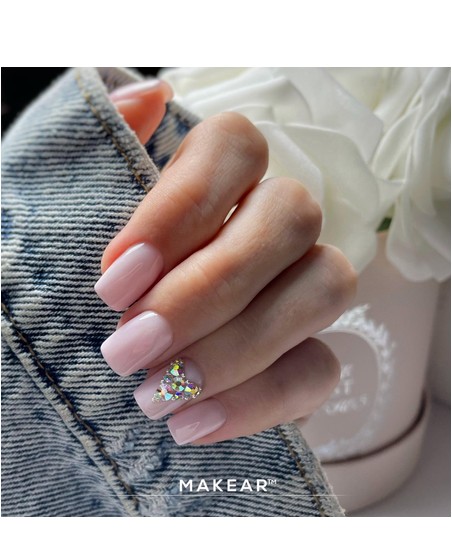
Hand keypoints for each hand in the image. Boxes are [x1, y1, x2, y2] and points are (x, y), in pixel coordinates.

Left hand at [95, 79, 356, 444]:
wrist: (103, 369)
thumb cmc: (81, 286)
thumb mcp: (65, 217)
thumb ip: (101, 152)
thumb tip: (150, 96)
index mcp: (219, 176)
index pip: (237, 147)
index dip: (182, 208)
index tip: (114, 278)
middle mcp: (275, 222)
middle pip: (291, 216)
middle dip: (208, 290)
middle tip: (128, 347)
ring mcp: (304, 287)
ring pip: (326, 287)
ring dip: (239, 346)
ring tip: (156, 394)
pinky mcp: (309, 356)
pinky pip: (320, 371)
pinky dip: (257, 400)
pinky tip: (191, 424)